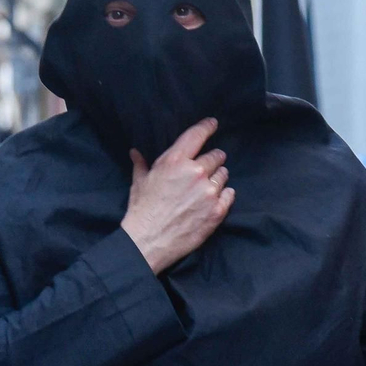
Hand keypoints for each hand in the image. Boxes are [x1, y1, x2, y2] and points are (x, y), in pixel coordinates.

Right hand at [121, 118, 233, 274]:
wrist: (148, 241)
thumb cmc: (142, 210)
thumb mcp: (139, 183)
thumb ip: (141, 164)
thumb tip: (135, 152)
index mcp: (175, 161)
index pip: (198, 135)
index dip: (207, 127)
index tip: (213, 124)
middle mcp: (196, 173)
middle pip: (216, 156)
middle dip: (213, 159)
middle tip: (206, 168)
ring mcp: (209, 192)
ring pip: (224, 175)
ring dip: (218, 178)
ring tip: (206, 188)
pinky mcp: (217, 211)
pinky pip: (230, 194)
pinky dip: (224, 195)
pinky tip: (214, 200)